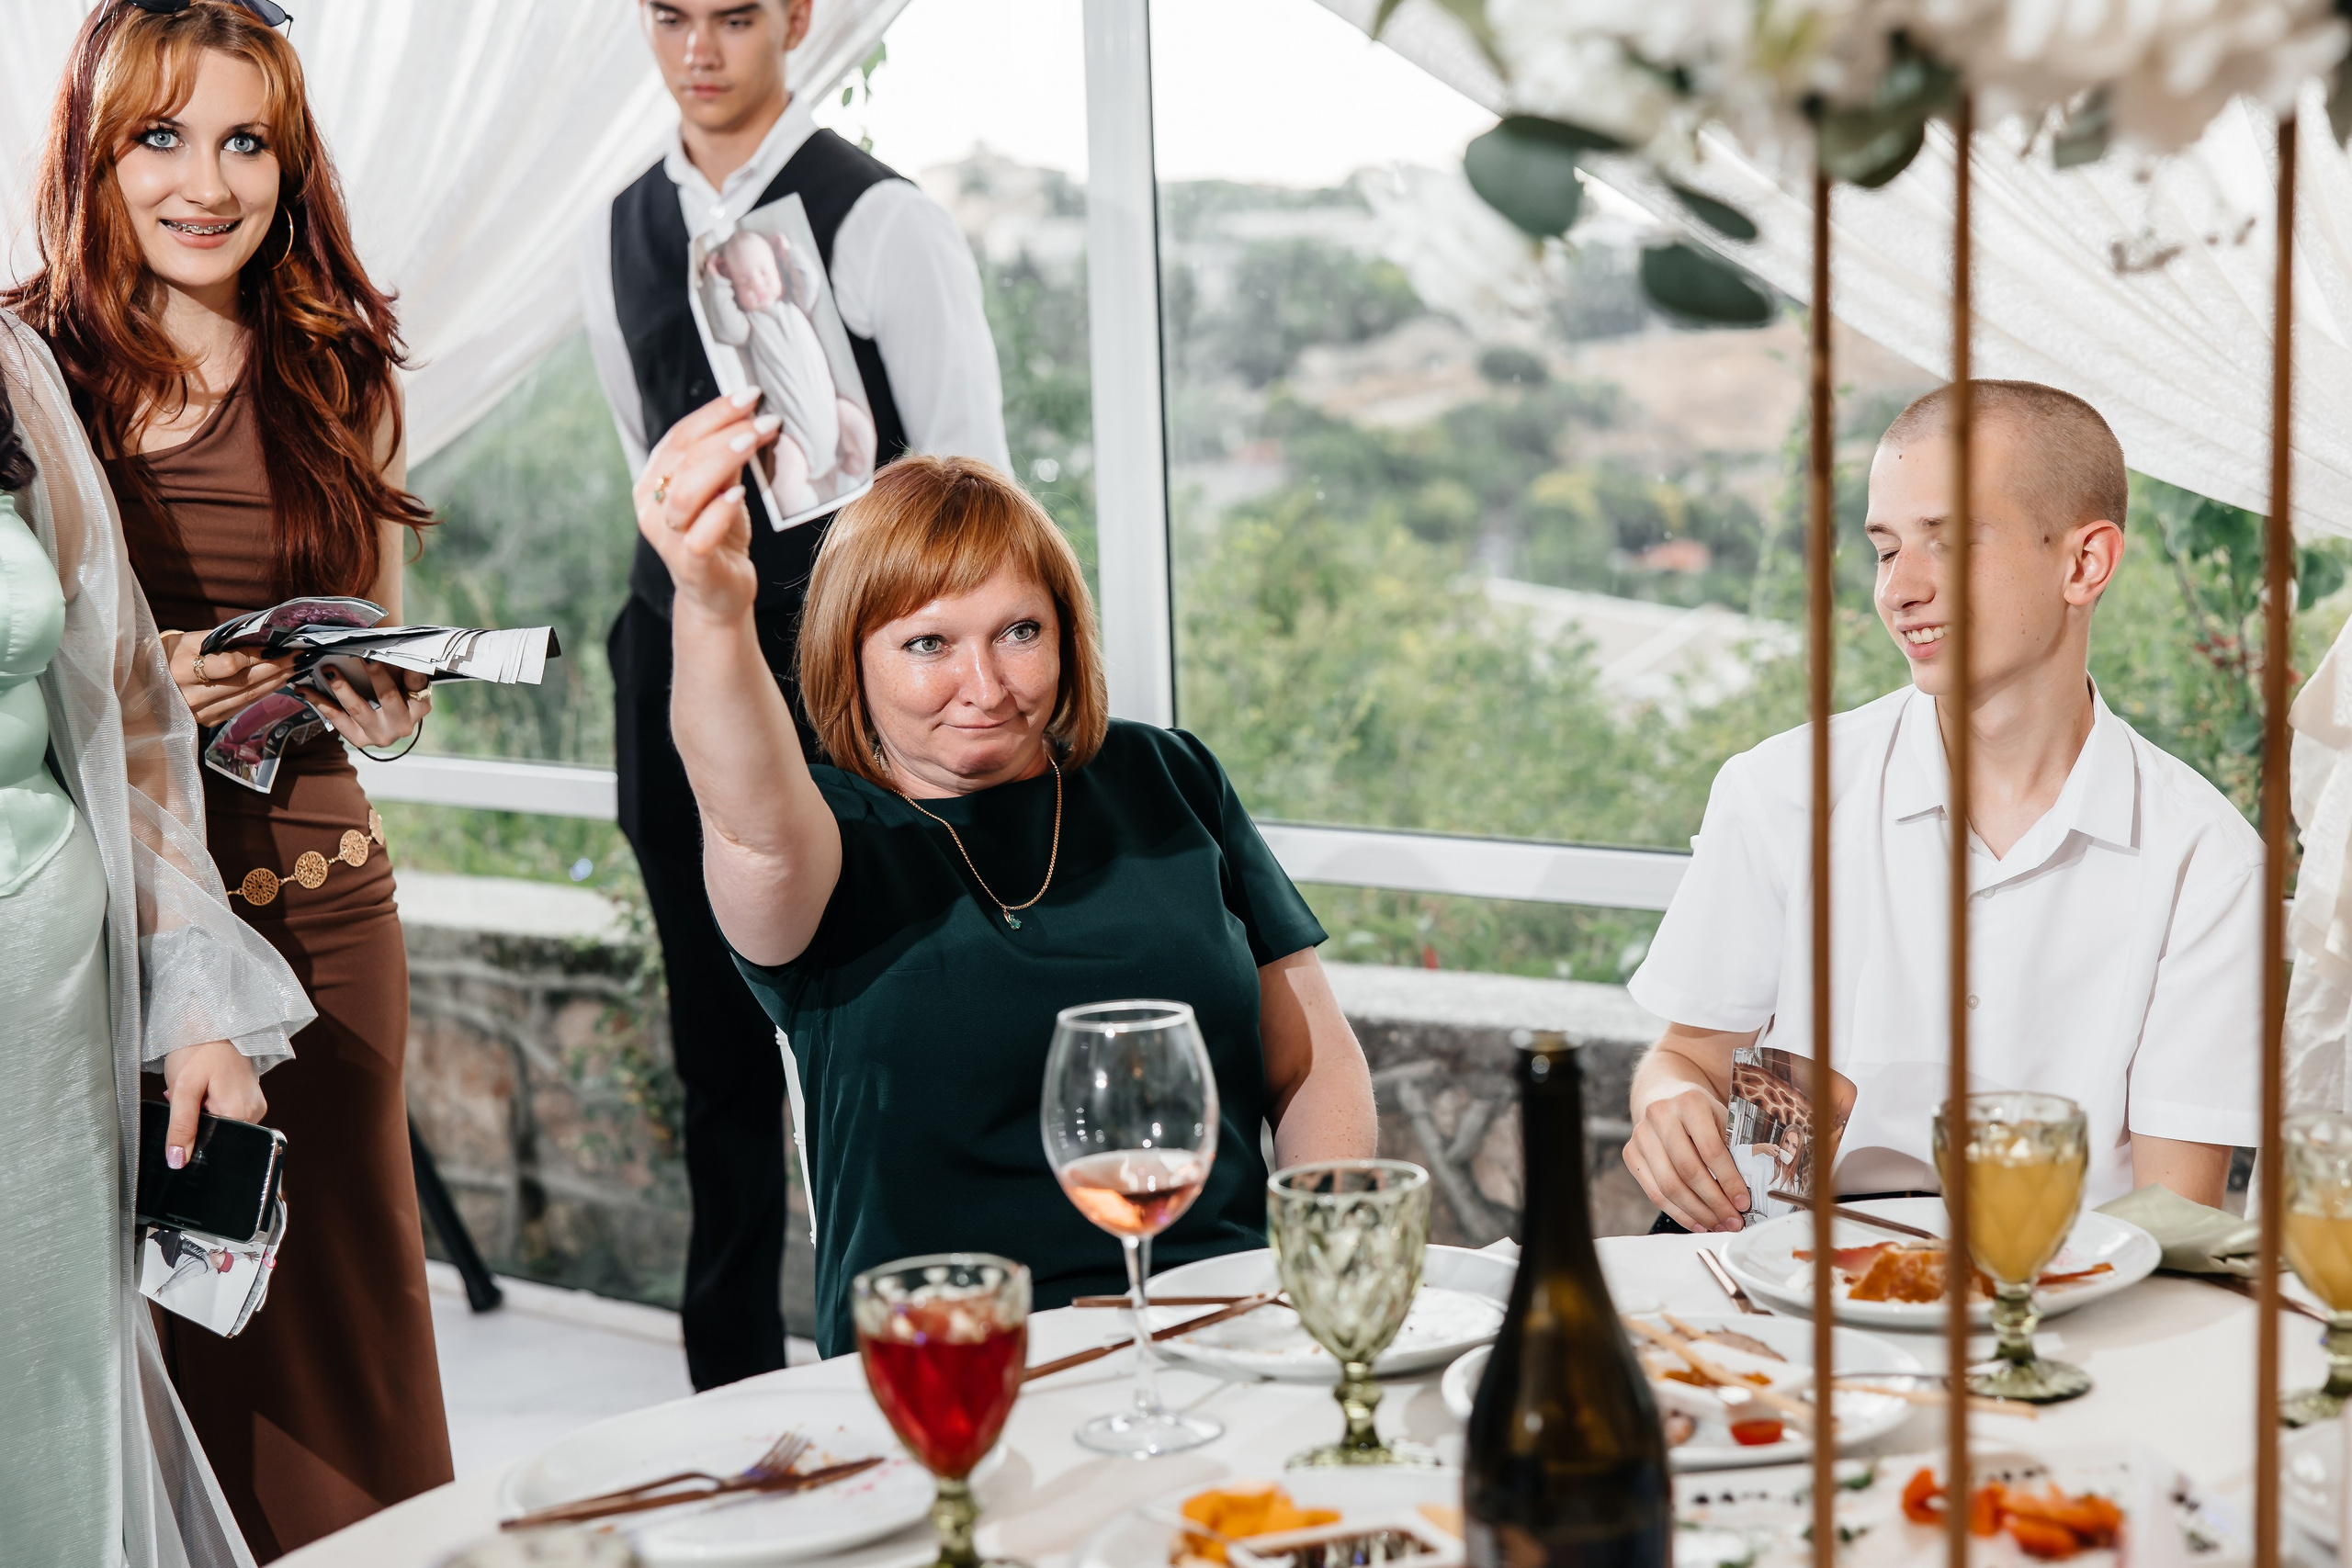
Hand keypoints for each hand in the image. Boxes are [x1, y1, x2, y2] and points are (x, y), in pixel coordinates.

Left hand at [159, 1041, 266, 1168]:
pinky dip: (211, 1110)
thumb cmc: (199, 1048)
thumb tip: (177, 1161)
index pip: (216, 1145)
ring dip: (204, 1117)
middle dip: (198, 1127)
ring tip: (197, 1095)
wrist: (214, 1022)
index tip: (180, 1128)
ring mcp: (255, 1105)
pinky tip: (205, 1093)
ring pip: (223, 1127)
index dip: (194, 1143)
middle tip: (188, 1102)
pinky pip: (228, 1116)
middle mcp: (255, 1113)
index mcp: (241, 1113)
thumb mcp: (183, 1088)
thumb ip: (181, 1126)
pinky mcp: (250, 1099)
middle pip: (221, 1136)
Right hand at [163, 629, 295, 726]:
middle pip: (243, 683)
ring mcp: (198, 713)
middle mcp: (189, 696)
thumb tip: (260, 635)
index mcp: (180, 671)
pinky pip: (240, 707)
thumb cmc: (167, 653)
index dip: (257, 656)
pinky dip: (262, 694)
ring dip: (274, 682)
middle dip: (275, 668)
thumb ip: (220, 639)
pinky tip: (277, 683)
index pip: (229, 665)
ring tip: (293, 668)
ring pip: (245, 698)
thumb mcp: (186, 640)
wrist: (141, 681)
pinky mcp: (206, 722)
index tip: (278, 645)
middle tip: (298, 656)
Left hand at [306, 661, 430, 748]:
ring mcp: (382, 735)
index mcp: (420, 706)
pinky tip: (305, 690)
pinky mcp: (360, 740)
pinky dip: (320, 703)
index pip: (417, 683)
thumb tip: (378, 641)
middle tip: (362, 655)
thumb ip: (398, 664)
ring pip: (359, 709)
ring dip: (342, 687)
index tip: (400, 652)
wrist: (385, 721)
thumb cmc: (393, 690)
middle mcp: (404, 724)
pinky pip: (338, 719)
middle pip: (388, 695)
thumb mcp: (402, 679)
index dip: (409, 668)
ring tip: (328, 670)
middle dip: (374, 673)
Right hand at [634, 390, 778, 628]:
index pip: (679, 436)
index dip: (714, 412)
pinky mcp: (689, 564)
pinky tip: (739, 494)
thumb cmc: (720, 536)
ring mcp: (668, 537)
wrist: (720, 593)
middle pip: (682, 458)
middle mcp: (652, 507)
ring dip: (721, 462)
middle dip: (724, 431)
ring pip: (686, 492)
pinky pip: (699, 534)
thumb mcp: (722, 489)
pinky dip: (720, 511)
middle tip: (761, 419)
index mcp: (654, 481)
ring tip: (753, 444)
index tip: (749, 395)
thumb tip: (749, 415)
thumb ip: (727, 458)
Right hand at [1622, 1082, 1749, 1232]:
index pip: (1711, 1150)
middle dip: (1714, 1203)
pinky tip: (1697, 1222)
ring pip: (1669, 1186)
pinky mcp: (1630, 1153)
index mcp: (1690, 1102)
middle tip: (1733, 1221)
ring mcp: (1641, 1134)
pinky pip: (1654, 1192)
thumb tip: (1746, 1193)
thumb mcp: (1723, 1118)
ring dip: (1697, 1212)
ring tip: (1717, 1225)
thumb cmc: (1702, 1113)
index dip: (1729, 1181)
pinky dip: (1678, 1212)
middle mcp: (1660, 1115)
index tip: (1744, 1204)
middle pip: (1688, 1171)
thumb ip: (1736, 1148)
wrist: (1665, 1096)